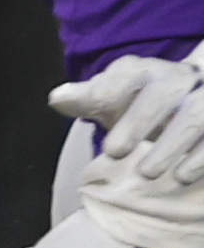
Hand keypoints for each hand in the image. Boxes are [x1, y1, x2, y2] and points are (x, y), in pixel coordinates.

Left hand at [53, 52, 203, 184]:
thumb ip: (87, 99)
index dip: (111, 87)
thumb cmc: (143, 106)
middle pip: (162, 93)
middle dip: (137, 121)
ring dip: (171, 143)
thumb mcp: (114, 102)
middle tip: (112, 152)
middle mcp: (181, 78)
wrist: (195, 101)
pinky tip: (183, 176)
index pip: (128, 72)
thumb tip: (57, 98)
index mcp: (147, 71)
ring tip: (146, 173)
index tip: (96, 105)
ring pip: (196, 113)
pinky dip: (201, 156)